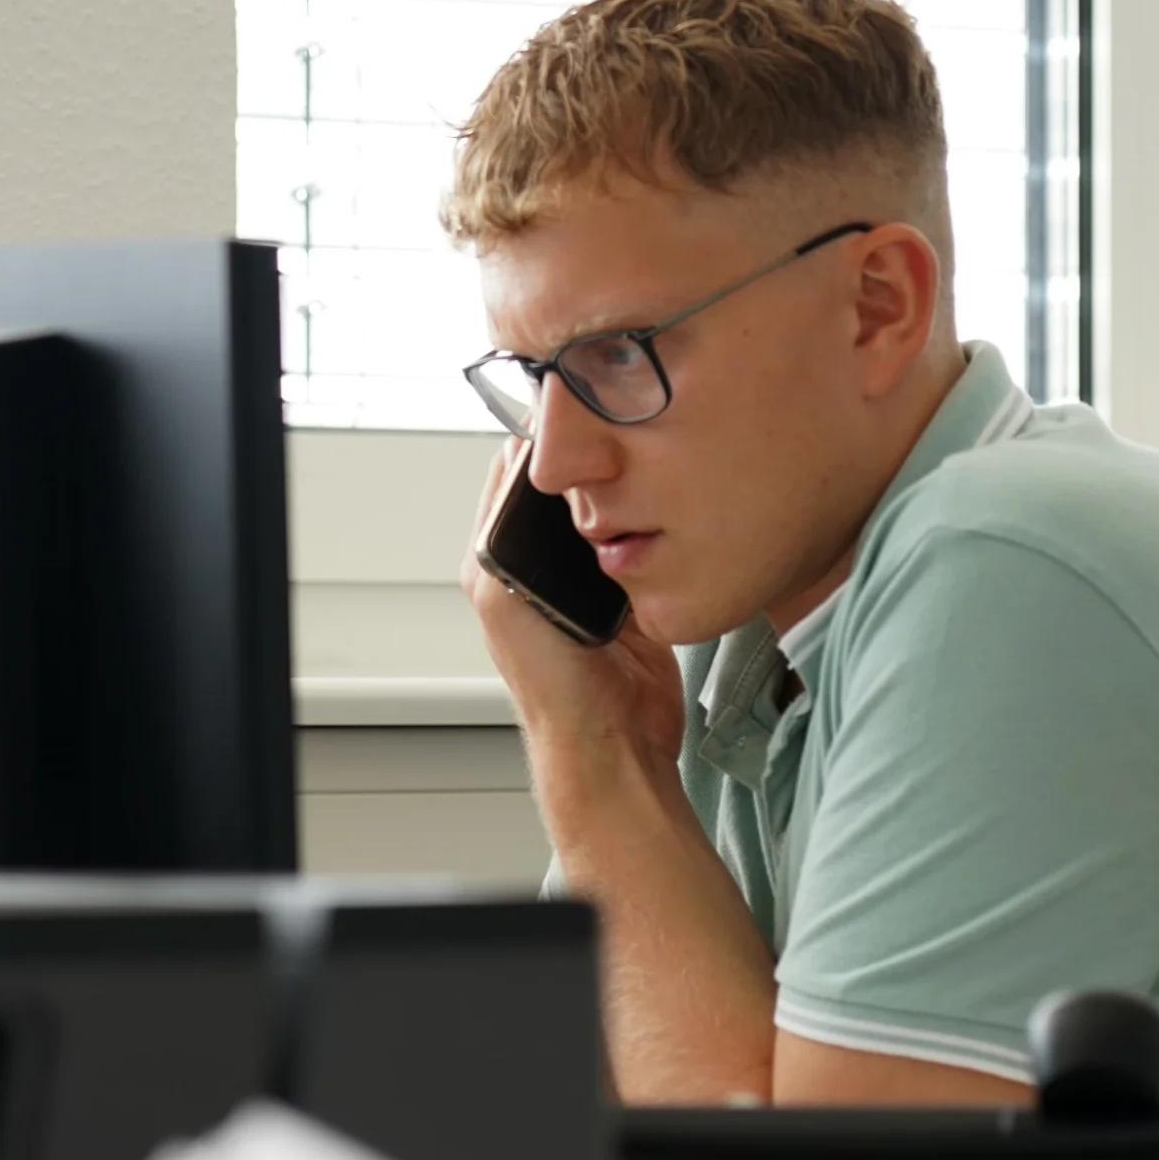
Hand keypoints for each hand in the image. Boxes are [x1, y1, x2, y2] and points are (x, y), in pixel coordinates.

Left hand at [462, 444, 685, 780]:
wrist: (614, 742)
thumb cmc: (554, 689)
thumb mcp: (503, 601)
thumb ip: (499, 534)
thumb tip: (514, 466)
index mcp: (496, 560)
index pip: (512, 475)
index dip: (539, 444)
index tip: (573, 418)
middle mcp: (537, 564)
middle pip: (564, 485)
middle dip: (588, 463)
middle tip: (615, 440)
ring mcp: (585, 575)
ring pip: (606, 504)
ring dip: (623, 490)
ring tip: (642, 467)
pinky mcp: (629, 589)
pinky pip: (641, 536)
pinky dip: (650, 520)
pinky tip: (662, 508)